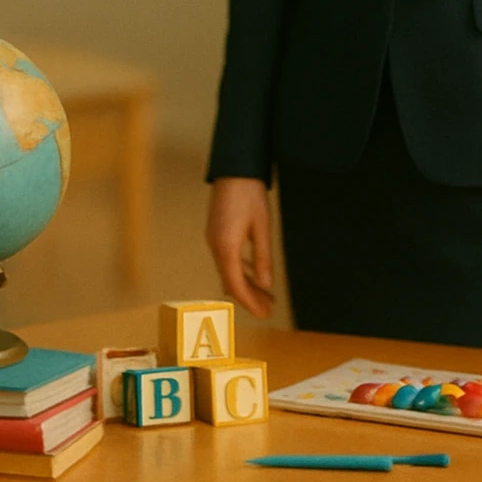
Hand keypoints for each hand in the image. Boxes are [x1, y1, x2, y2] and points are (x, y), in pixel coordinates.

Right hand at [205, 178, 274, 317]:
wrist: (234, 168)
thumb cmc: (249, 193)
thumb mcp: (262, 226)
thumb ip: (262, 257)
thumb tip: (265, 284)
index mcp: (226, 247)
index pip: (236, 285)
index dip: (250, 302)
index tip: (264, 314)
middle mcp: (215, 245)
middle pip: (230, 280)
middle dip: (249, 296)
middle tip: (268, 307)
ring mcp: (213, 238)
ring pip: (228, 270)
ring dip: (245, 283)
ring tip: (265, 293)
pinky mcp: (216, 232)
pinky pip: (226, 259)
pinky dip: (239, 270)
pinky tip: (253, 272)